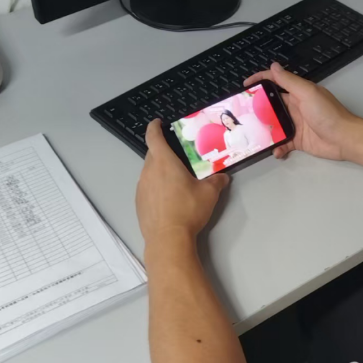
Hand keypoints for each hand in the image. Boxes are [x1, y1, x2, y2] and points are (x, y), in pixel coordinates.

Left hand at [137, 120, 228, 244]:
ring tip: (175, 180)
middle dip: (162, 152)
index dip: (154, 127)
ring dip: (159, 171)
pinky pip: (147, 187)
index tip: (157, 123)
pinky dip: (155, 187)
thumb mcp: (209, 194)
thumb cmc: (187, 210)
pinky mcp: (139, 202)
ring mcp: (141, 187)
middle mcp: (149, 171)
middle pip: (152, 154)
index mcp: (164, 162)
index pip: (153, 137)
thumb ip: (216, 182)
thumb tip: (222, 177)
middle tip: (177, 156)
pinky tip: (168, 198)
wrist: (167, 239)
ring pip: (149, 171)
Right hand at [245, 63, 361, 161]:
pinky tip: (275, 150)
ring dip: (265, 130)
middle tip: (243, 115)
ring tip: (254, 135)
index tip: (245, 86)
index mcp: (297, 93)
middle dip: (257, 109)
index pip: (275, 82)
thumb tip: (273, 66)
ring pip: (274, 125)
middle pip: (271, 106)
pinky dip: (277, 147)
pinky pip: (283, 143)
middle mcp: (295, 107)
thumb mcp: (307, 93)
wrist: (344, 139)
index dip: (260, 81)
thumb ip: (289, 81)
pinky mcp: (297, 140)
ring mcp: (296, 124)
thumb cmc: (328, 114)